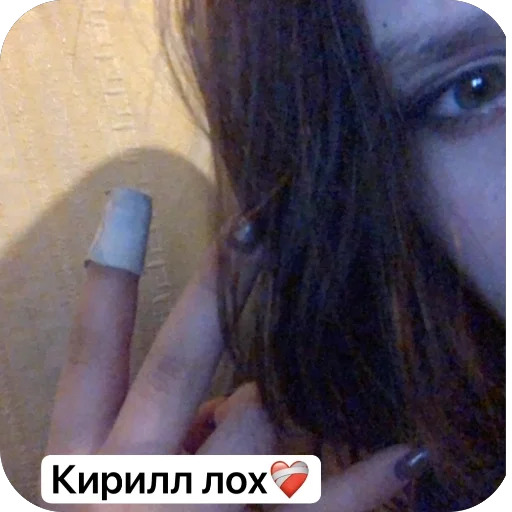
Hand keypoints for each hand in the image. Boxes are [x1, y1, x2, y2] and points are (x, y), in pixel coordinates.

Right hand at [44, 188, 427, 510]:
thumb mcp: (110, 492)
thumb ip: (172, 433)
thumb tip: (234, 398)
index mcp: (82, 461)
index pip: (91, 352)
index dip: (107, 279)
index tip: (131, 204)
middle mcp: (128, 480)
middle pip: (178, 360)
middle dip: (219, 288)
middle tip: (259, 227)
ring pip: (253, 418)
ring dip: (258, 423)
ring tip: (244, 465)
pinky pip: (317, 504)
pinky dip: (362, 482)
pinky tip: (407, 455)